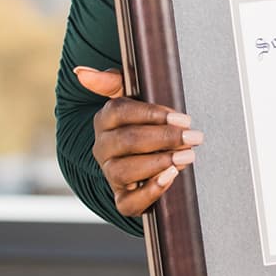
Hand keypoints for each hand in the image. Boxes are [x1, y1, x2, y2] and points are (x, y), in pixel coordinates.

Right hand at [75, 66, 202, 216]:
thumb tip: (82, 72)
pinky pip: (128, 202)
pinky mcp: (121, 198)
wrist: (145, 155)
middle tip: (194, 136)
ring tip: (187, 156)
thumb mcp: (130, 95)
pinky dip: (150, 191)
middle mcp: (102, 148)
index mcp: (104, 120)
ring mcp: (110, 174)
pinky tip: (171, 177)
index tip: (182, 117)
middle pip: (127, 141)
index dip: (152, 114)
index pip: (121, 111)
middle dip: (164, 138)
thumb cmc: (141, 121)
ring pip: (125, 171)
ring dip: (159, 163)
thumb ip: (112, 81)